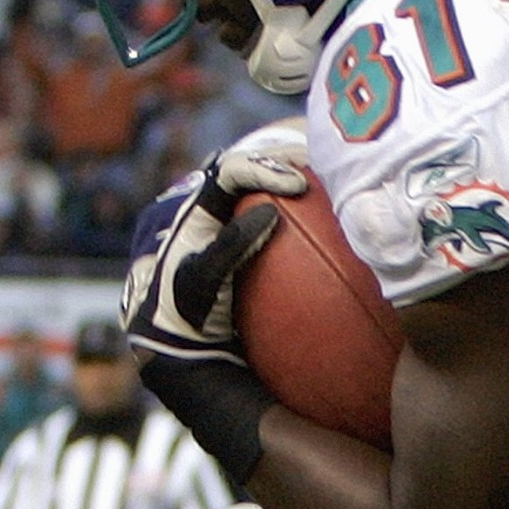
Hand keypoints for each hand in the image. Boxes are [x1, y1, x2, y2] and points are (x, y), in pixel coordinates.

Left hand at [123, 121, 309, 362]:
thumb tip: (270, 212)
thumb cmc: (187, 312)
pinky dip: (302, 212)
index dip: (263, 168)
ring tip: (323, 184)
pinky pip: (277, 217)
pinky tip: (326, 218)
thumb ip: (230, 248)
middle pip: (250, 171)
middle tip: (315, 174)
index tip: (298, 185)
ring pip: (263, 190)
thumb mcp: (202, 283)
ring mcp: (234, 228)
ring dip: (292, 182)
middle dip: (283, 164)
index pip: (229, 171)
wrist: (182, 344)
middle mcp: (217, 213)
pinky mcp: (252, 246)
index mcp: (199, 213)